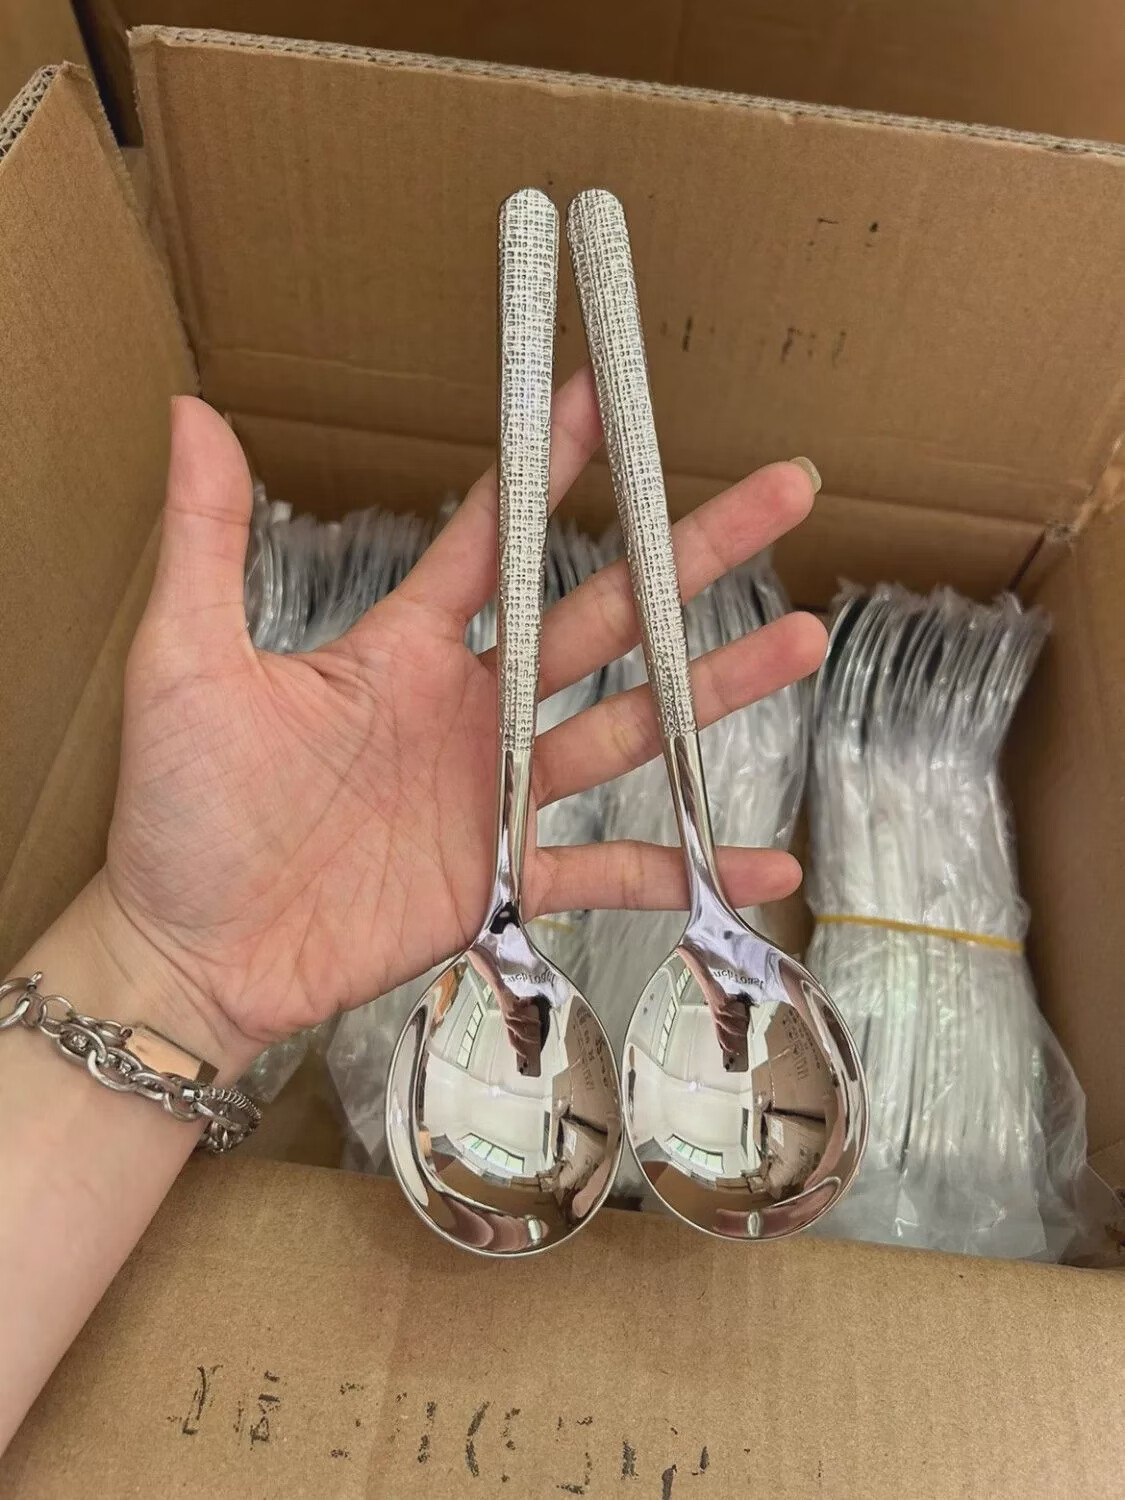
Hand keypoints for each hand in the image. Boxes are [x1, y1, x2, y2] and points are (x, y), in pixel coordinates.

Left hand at [103, 370, 823, 1067]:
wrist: (192, 953)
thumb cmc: (180, 808)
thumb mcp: (187, 664)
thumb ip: (207, 542)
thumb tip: (191, 411)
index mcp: (407, 651)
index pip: (497, 538)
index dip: (551, 466)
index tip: (605, 393)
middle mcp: (471, 711)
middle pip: (602, 617)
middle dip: (688, 556)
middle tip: (779, 496)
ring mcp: (497, 797)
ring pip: (629, 728)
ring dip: (715, 690)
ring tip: (800, 638)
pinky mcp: (504, 882)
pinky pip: (609, 872)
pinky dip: (683, 868)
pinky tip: (763, 867)